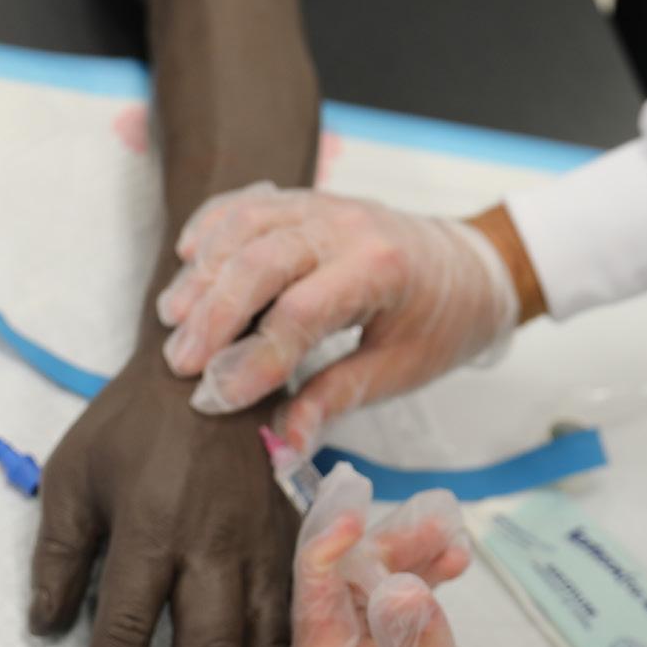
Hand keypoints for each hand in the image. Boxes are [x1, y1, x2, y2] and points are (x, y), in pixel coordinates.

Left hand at [28, 355, 291, 646]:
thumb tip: (46, 629)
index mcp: (151, 525)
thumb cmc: (136, 423)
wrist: (217, 361)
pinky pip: (302, 619)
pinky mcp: (296, 540)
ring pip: (266, 644)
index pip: (124, 629)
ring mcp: (266, 542)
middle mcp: (215, 541)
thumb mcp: (73, 476)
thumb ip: (57, 556)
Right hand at [157, 186, 519, 454]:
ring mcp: (325, 206)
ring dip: (203, 272)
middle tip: (179, 364)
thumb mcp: (402, 369)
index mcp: (382, 270)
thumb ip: (336, 399)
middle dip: (213, 315)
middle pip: (261, 260)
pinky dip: (212, 227)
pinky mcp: (308, 201)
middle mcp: (348, 226)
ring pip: (245, 225)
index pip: (301, 312)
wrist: (474, 266)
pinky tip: (187, 260)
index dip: (253, 358)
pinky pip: (249, 203)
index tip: (215, 399)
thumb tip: (282, 445)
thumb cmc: (443, 321)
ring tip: (172, 321)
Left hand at [288, 467, 591, 646]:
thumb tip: (399, 585)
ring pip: (373, 584)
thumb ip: (420, 646)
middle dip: (380, 546)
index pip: (310, 611)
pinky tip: (454, 556)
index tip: (351, 507)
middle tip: (421, 511)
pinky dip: (426, 570)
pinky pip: (401, 596)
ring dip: (408, 552)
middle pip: (340, 589)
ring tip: (446, 529)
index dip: (327, 553)